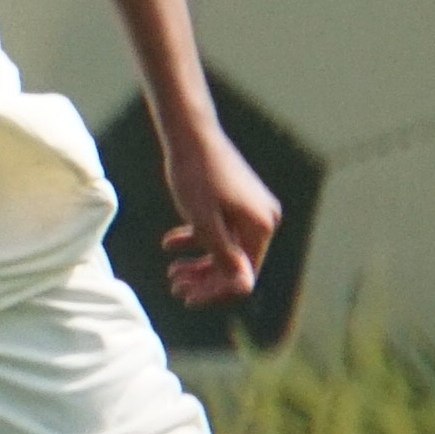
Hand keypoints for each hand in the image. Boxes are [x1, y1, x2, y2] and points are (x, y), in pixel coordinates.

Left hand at [153, 113, 279, 306]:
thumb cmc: (195, 175)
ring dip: (198, 263)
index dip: (216, 291)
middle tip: (174, 285)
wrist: (191, 134)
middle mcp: (264, 219)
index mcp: (261, 226)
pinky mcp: (237, 202)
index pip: (243, 274)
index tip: (187, 299)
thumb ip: (223, 254)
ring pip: (225, 249)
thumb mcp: (205, 221)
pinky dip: (197, 240)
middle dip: (204, 279)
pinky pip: (221, 231)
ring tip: (172, 271)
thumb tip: (244, 286)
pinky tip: (170, 243)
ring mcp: (251, 210)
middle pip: (235, 264)